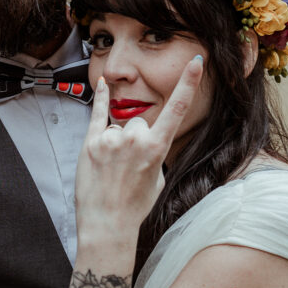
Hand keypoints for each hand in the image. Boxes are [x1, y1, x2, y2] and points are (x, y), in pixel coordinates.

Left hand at [74, 57, 203, 249]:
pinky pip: (98, 113)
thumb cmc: (135, 207)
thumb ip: (153, 153)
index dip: (189, 82)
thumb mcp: (156, 179)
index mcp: (157, 148)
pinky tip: (104, 84)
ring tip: (112, 168)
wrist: (107, 225)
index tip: (197, 62)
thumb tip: (146, 141)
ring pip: (120, 126)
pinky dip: (101, 99)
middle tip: (128, 165)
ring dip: (117, 141)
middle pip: (140, 122)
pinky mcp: (91, 143)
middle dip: (136, 137)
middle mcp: (135, 139)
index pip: (177, 109)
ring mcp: (111, 139)